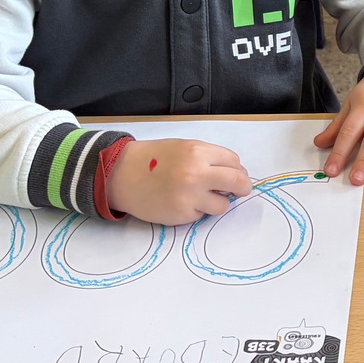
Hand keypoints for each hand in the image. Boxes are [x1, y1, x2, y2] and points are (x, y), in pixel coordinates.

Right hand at [106, 138, 251, 225]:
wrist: (121, 174)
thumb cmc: (153, 159)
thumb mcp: (183, 147)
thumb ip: (208, 158)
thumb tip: (235, 173)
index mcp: (198, 152)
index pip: (234, 162)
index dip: (236, 169)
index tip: (234, 174)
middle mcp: (196, 174)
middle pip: (238, 183)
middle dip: (242, 188)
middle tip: (239, 190)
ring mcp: (189, 196)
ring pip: (223, 205)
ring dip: (217, 201)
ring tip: (200, 195)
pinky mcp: (182, 215)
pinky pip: (201, 215)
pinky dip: (196, 210)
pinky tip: (181, 201)